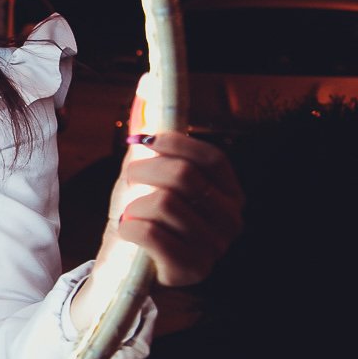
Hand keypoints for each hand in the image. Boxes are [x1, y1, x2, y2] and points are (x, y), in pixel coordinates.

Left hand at [108, 132, 243, 287]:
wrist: (130, 265)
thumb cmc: (145, 216)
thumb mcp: (150, 176)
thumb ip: (153, 141)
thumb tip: (145, 88)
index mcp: (230, 194)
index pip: (212, 158)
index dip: (177, 143)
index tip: (148, 140)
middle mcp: (230, 220)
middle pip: (184, 176)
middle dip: (145, 170)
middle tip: (130, 177)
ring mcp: (214, 247)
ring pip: (163, 204)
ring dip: (134, 204)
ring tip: (131, 212)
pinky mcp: (192, 269)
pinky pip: (151, 233)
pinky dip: (129, 226)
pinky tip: (128, 230)